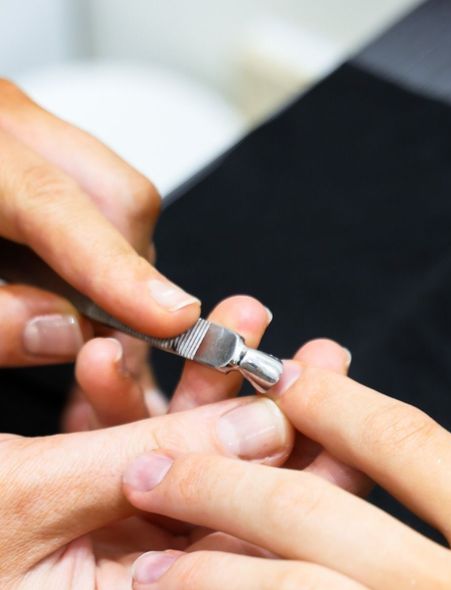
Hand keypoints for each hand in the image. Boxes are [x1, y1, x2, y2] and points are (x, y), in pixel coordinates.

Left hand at [0, 78, 200, 365]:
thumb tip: (65, 331)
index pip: (52, 203)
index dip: (116, 270)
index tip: (171, 321)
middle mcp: (2, 120)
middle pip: (114, 195)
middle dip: (127, 278)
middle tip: (101, 343)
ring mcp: (22, 126)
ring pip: (118, 200)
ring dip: (114, 272)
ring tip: (66, 315)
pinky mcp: (35, 146)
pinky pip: (97, 201)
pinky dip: (95, 256)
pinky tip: (55, 286)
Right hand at [0, 311, 355, 589]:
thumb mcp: (25, 499)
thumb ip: (155, 466)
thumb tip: (271, 434)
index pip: (253, 558)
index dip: (310, 486)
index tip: (353, 419)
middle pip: (226, 507)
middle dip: (267, 426)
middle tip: (318, 358)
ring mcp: (88, 549)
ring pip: (170, 466)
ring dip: (194, 393)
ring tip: (234, 320)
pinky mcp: (50, 506)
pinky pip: (103, 450)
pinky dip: (113, 400)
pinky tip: (115, 350)